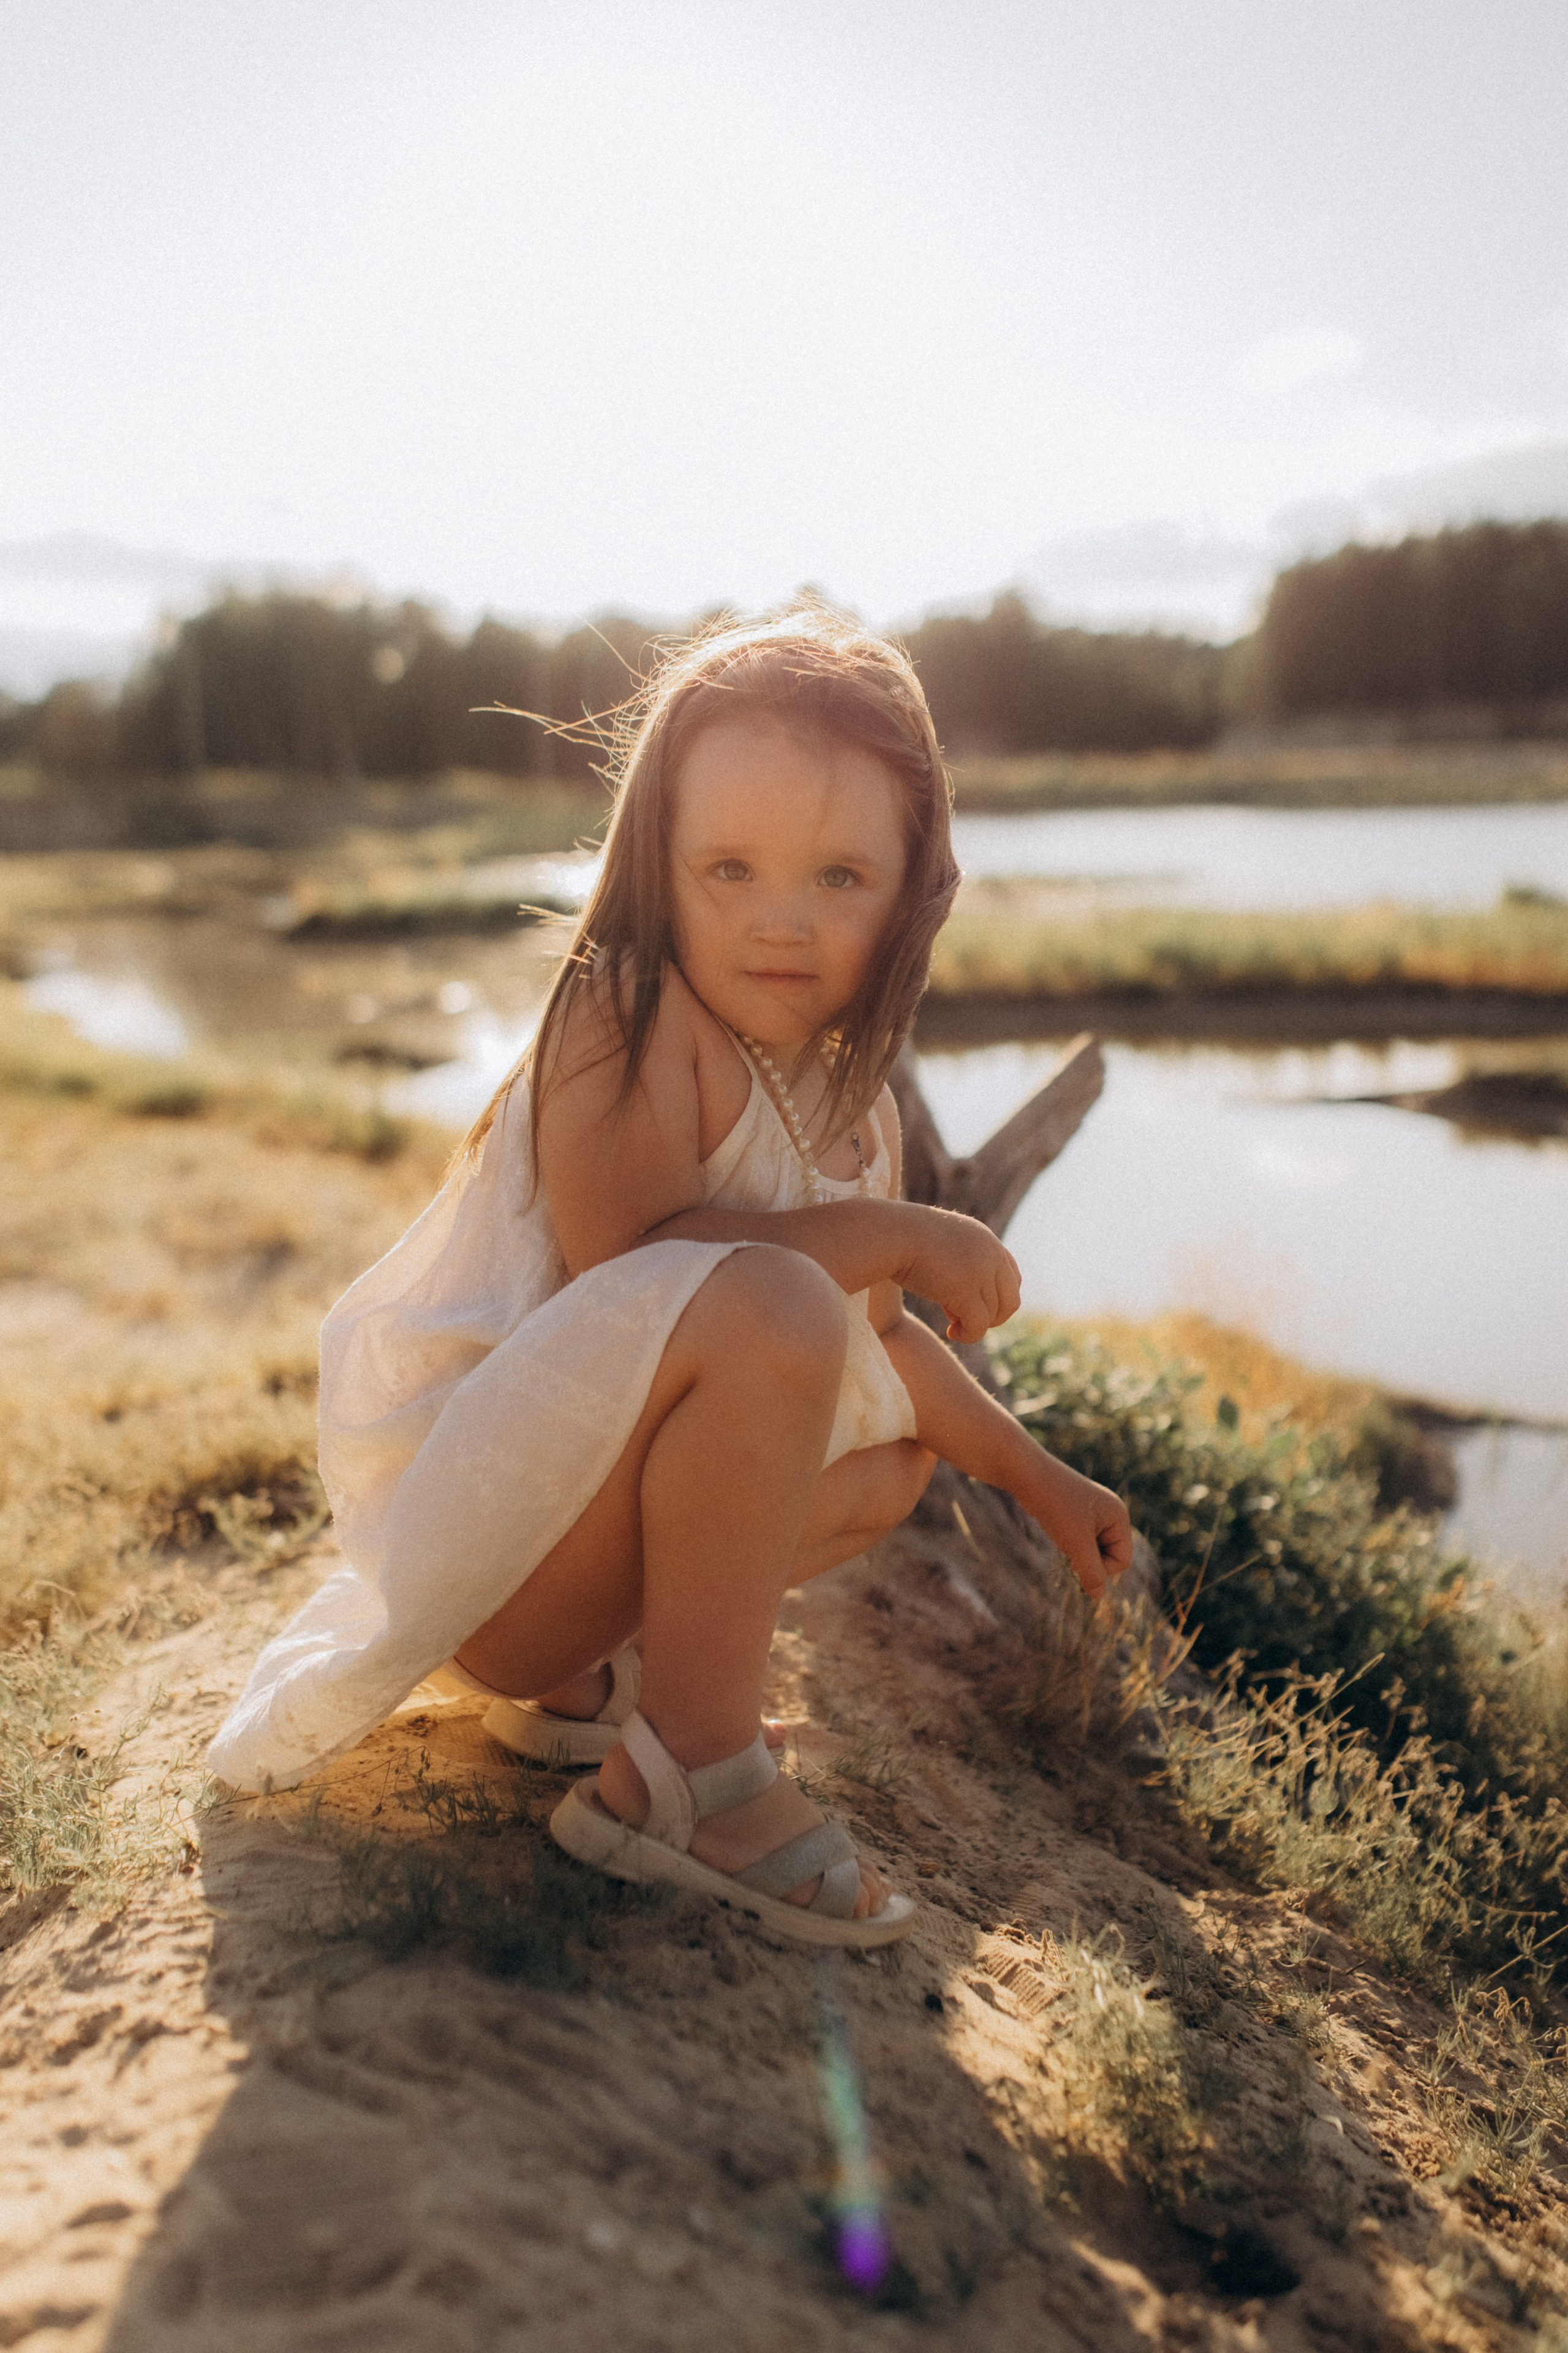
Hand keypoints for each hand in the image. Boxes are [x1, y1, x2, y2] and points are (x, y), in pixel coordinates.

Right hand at [896, 1206, 1021, 1343]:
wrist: (889, 1234)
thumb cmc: (902, 1239)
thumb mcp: (940, 1244)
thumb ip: (958, 1261)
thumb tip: (962, 1293)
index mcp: (986, 1239)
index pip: (1012, 1276)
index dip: (997, 1297)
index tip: (975, 1305)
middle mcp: (991, 1253)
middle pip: (1010, 1299)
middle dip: (992, 1317)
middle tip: (966, 1321)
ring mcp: (981, 1271)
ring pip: (993, 1315)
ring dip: (974, 1325)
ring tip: (952, 1324)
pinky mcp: (966, 1291)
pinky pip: (978, 1326)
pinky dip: (968, 1336)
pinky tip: (951, 1333)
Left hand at [1026, 1457, 1134, 1598]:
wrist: (1028, 1474)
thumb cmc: (1056, 1506)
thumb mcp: (1076, 1543)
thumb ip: (1091, 1572)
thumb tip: (1098, 1596)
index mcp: (1119, 1516)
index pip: (1122, 1560)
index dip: (1102, 1568)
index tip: (1077, 1560)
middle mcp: (1110, 1513)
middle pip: (1109, 1555)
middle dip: (1088, 1558)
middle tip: (1067, 1546)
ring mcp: (1093, 1512)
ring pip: (1091, 1548)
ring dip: (1076, 1551)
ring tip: (1060, 1533)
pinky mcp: (1075, 1512)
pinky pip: (1079, 1539)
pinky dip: (1068, 1542)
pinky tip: (1055, 1528)